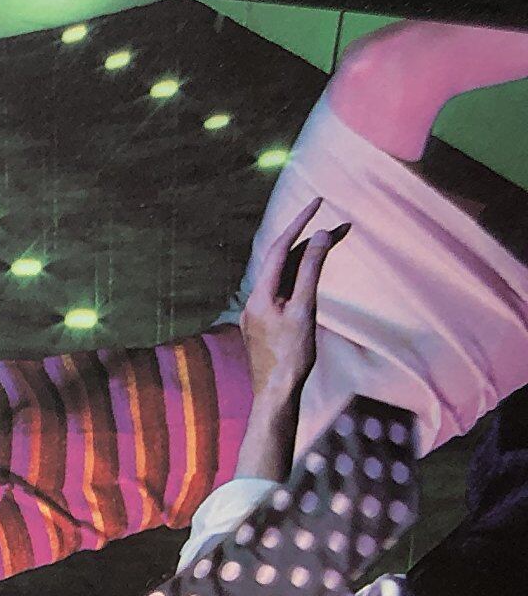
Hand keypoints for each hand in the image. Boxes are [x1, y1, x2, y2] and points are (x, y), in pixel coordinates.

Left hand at [239, 195, 347, 408]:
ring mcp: (259, 311)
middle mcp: (254, 299)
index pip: (279, 247)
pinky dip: (300, 276)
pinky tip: (313, 271)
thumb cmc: (292, 355)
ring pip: (283, 275)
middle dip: (309, 239)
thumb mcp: (305, 309)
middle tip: (342, 225)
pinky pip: (283, 290)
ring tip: (335, 241)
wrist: (276, 393)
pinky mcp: (266, 322)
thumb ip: (310, 271)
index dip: (299, 222)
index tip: (319, 202)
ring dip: (307, 257)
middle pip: (282, 260)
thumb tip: (319, 236)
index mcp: (259, 294)